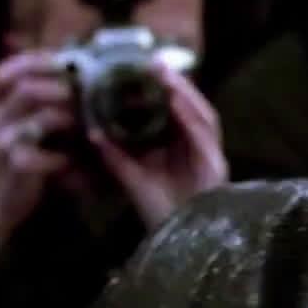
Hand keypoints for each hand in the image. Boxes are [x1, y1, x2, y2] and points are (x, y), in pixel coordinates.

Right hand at [0, 52, 75, 246]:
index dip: (32, 62)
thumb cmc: (19, 154)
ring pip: (36, 120)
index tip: (60, 60)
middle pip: (25, 90)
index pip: (3, 73)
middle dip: (58, 87)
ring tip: (80, 122)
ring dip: (64, 117)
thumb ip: (41, 99)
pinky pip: (40, 156)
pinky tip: (70, 160)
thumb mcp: (23, 121)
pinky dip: (60, 157)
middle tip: (79, 93)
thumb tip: (76, 71)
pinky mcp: (15, 167)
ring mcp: (3, 143)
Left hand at [91, 66, 227, 231]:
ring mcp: (211, 155)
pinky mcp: (217, 164)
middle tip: (154, 62)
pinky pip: (204, 134)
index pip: (176, 112)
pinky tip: (175, 100)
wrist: (178, 244)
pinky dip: (190, 115)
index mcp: (182, 148)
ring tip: (165, 74)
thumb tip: (91, 132)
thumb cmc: (159, 213)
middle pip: (192, 108)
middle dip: (176, 84)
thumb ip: (115, 155)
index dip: (165, 89)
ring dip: (185, 93)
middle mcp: (199, 147)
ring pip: (202, 115)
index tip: (144, 69)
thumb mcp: (131, 177)